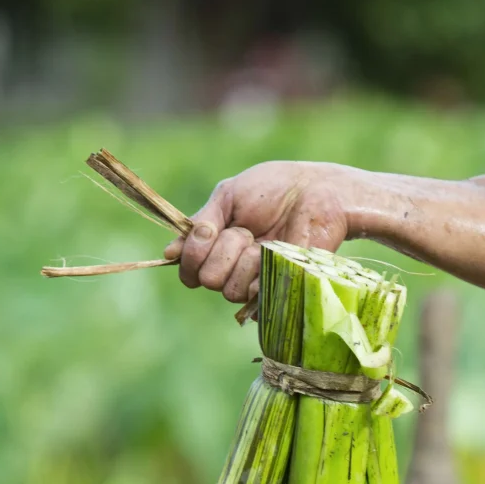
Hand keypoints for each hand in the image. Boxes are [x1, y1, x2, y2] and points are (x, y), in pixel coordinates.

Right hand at [164, 161, 358, 302]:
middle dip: (221, 249)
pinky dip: (259, 266)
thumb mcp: (227, 197)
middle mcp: (234, 271)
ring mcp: (255, 284)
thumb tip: (169, 253)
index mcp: (218, 250)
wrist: (315, 193)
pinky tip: (275, 250)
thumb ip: (199, 225)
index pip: (189, 271)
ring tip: (263, 239)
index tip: (208, 231)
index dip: (192, 254)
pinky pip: (253, 293)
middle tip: (246, 230)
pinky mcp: (277, 291)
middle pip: (206, 279)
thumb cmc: (273, 190)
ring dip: (242, 257)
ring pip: (227, 289)